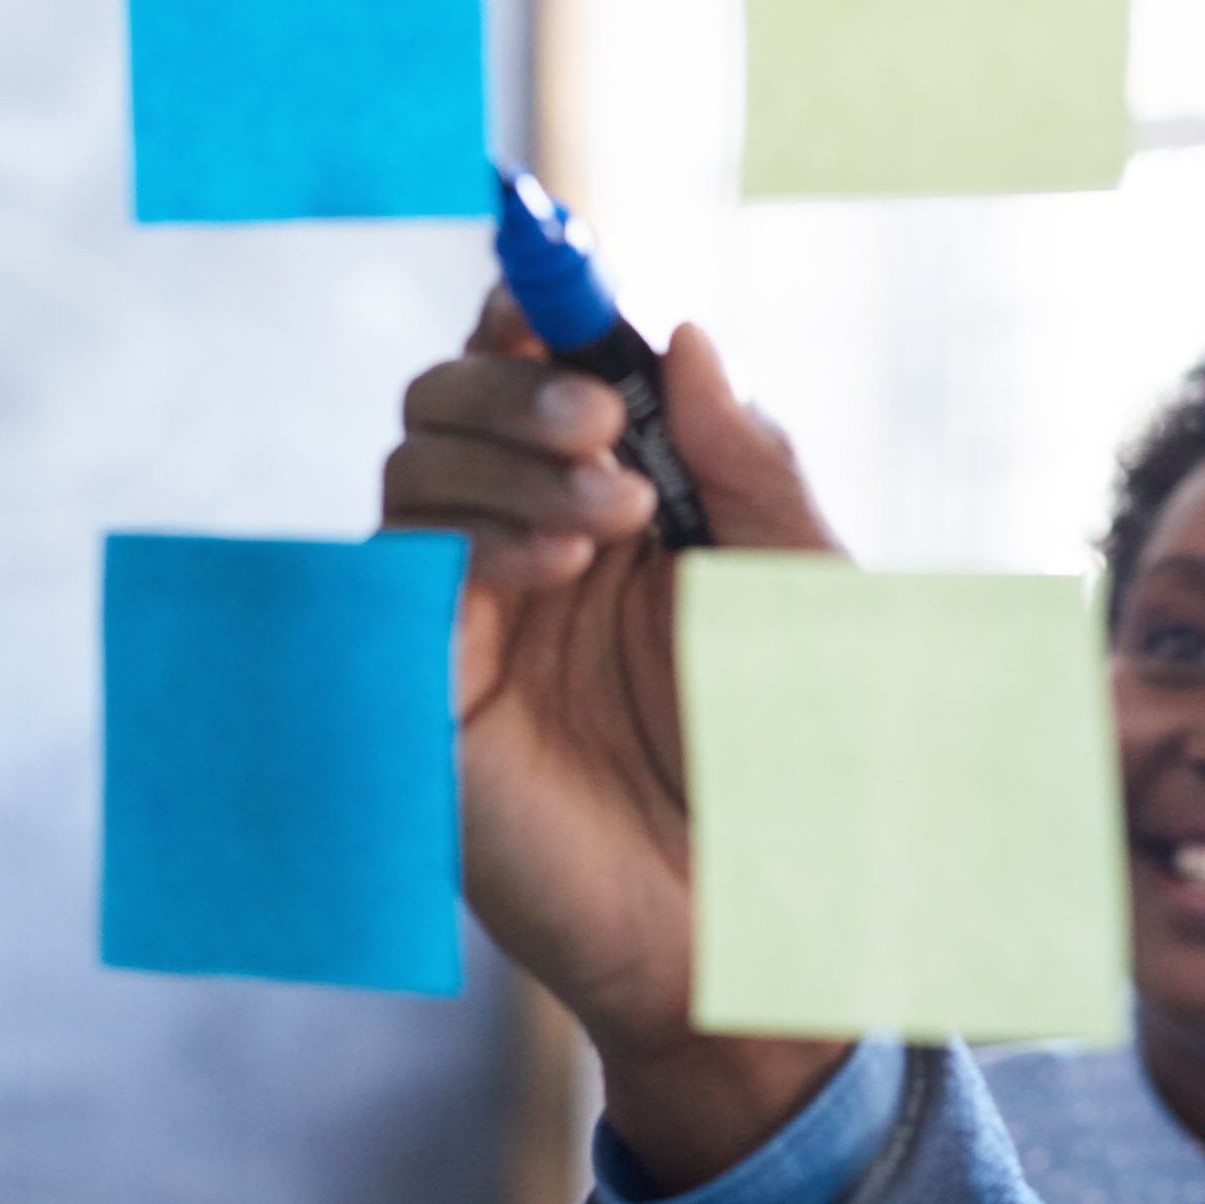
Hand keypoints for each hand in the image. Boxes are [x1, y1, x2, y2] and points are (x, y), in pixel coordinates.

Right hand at [387, 293, 848, 1184]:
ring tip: (615, 511)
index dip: (536, 306)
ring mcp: (469, 622)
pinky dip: (473, 535)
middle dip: (516, 378)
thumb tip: (681, 334)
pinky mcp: (427, 700)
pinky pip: (400, 577)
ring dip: (505, 453)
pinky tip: (559, 558)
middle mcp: (528, 548)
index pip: (538, 367)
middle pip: (453, 396)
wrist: (769, 932)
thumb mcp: (804, 597)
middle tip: (605, 422)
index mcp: (617, 506)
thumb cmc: (801, 773)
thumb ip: (749, 467)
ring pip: (413, 465)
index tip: (558, 271)